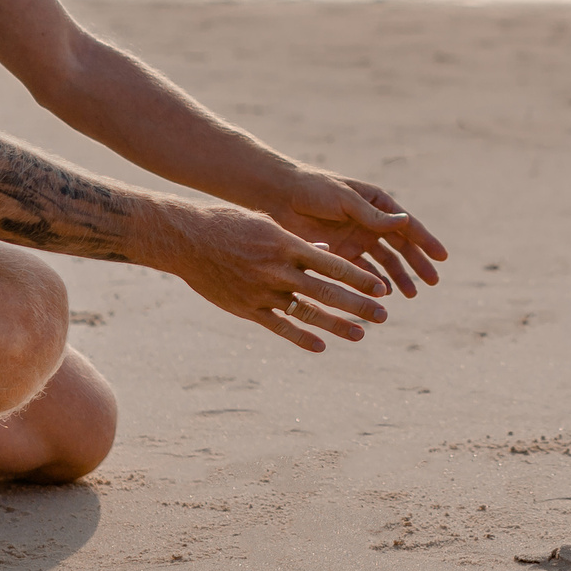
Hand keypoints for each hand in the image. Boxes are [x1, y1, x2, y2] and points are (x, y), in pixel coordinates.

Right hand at [168, 202, 398, 352]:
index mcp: (287, 245)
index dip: (360, 277)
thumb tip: (324, 251)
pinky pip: (279, 326)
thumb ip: (297, 242)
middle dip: (358, 304)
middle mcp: (279, 270)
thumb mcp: (267, 224)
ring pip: (307, 313)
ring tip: (361, 334)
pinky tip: (321, 346)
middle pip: (327, 292)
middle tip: (384, 314)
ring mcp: (263, 292)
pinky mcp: (247, 309)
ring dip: (337, 325)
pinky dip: (301, 337)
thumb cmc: (229, 224)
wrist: (187, 240)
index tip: (382, 286)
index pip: (333, 264)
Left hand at [263, 166, 448, 297]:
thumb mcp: (345, 200)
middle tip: (433, 281)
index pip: (406, 225)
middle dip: (416, 264)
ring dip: (396, 277)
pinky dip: (372, 283)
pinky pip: (360, 271)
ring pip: (382, 262)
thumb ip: (373, 216)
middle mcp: (368, 222)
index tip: (441, 257)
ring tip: (411, 294)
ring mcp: (354, 239)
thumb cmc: (312, 189)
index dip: (425, 241)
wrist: (276, 196)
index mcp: (375, 203)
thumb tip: (406, 222)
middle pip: (399, 247)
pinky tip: (381, 294)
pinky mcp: (337, 254)